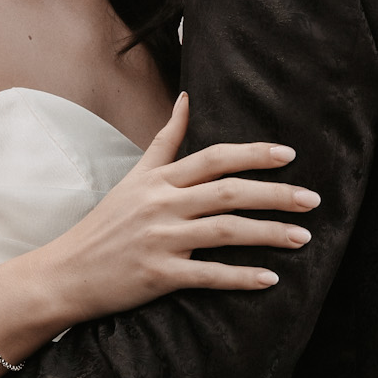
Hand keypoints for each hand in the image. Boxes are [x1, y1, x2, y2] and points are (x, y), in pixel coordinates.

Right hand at [41, 93, 318, 321]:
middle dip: (276, 194)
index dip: (253, 154)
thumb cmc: (104, 225)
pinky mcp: (158, 274)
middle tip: (313, 199)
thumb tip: (187, 98)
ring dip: (269, 234)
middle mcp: (161, 204)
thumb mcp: (133, 176)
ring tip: (303, 238)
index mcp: (158, 180)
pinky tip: (270, 279)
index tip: (289, 155)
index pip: (214, 158)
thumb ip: (165, 140)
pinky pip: (209, 275)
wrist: (65, 272)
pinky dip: (241, 277)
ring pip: (225, 231)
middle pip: (228, 192)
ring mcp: (160, 239)